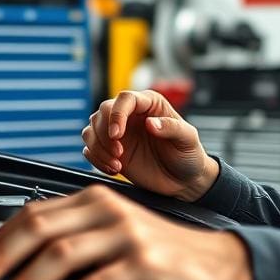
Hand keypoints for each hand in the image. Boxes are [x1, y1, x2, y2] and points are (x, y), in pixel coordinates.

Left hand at [0, 185, 252, 279]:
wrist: (217, 265)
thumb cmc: (161, 254)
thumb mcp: (113, 235)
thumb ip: (74, 240)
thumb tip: (20, 264)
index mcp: (94, 200)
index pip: (33, 213)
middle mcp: (108, 211)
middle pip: (40, 230)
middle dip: (0, 259)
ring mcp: (127, 237)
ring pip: (62, 256)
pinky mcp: (144, 266)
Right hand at [82, 90, 218, 201]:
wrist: (184, 181)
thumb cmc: (188, 155)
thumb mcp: (188, 139)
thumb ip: (172, 127)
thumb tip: (150, 123)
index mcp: (150, 104)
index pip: (125, 98)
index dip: (117, 115)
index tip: (117, 135)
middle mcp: (131, 115)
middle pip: (103, 112)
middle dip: (104, 134)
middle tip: (119, 154)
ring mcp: (119, 134)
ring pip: (91, 130)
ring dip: (98, 148)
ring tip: (116, 165)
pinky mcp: (111, 151)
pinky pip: (90, 149)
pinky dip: (96, 159)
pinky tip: (113, 169)